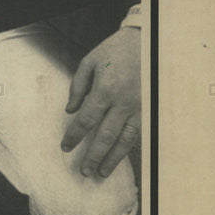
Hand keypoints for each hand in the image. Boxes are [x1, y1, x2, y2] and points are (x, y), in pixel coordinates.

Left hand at [61, 27, 140, 177]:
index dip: (74, 136)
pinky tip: (120, 157)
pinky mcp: (148, 110)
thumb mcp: (89, 62)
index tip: (65, 147)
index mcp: (105, 90)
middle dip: (93, 156)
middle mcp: (122, 103)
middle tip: (83, 172)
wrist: (145, 42)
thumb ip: (77, 87)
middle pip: (105, 136)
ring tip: (102, 172)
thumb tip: (70, 110)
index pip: (86, 120)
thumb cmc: (114, 51)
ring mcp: (138, 108)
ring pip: (124, 140)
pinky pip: (137, 134)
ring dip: (112, 159)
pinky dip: (128, 148)